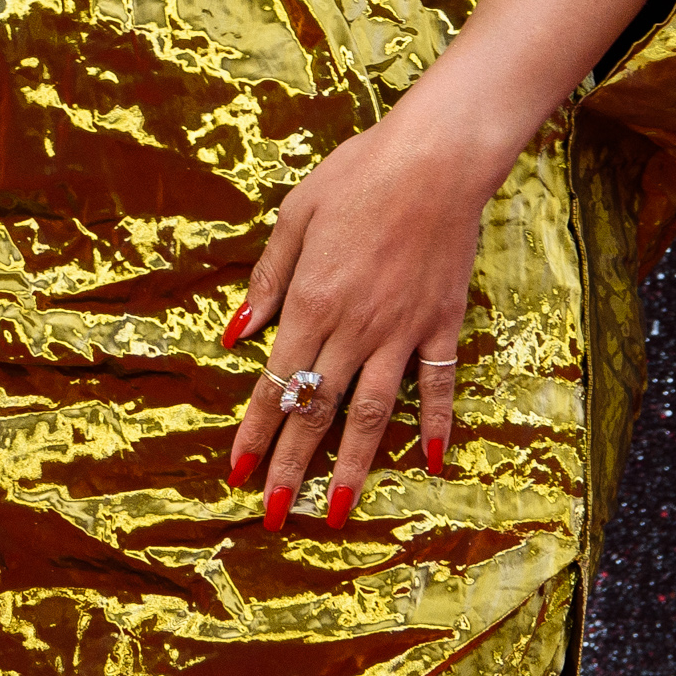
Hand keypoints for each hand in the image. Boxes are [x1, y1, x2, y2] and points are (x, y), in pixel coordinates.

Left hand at [220, 108, 505, 522]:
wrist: (434, 160)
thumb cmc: (357, 176)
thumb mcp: (295, 216)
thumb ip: (267, 280)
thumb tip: (234, 333)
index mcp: (310, 303)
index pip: (274, 383)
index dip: (254, 431)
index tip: (237, 474)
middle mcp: (353, 328)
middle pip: (317, 410)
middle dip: (291, 466)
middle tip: (274, 515)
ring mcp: (401, 332)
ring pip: (372, 414)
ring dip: (353, 466)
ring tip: (338, 512)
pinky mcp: (441, 325)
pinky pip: (437, 385)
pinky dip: (435, 424)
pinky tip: (429, 460)